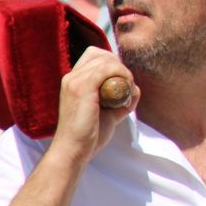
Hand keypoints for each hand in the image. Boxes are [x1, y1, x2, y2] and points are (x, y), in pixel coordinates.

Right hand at [52, 47, 137, 164]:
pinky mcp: (82, 87)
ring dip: (123, 72)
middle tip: (127, 85)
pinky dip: (122, 75)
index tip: (122, 80)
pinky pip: (107, 69)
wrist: (73, 151)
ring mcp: (75, 81)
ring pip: (106, 61)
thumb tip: (134, 89)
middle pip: (101, 55)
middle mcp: (71, 77)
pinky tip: (127, 89)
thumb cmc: (88, 136)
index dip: (111, 63)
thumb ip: (120, 100)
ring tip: (128, 89)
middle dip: (119, 66)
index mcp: (73, 81)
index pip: (94, 56)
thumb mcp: (107, 114)